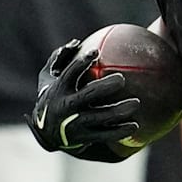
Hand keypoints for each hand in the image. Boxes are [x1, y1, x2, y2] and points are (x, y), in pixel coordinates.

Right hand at [25, 40, 140, 161]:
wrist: (45, 133)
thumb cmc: (53, 96)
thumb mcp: (48, 78)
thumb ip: (59, 59)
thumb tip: (76, 42)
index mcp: (59, 89)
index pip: (70, 73)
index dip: (82, 62)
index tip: (96, 52)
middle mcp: (66, 106)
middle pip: (88, 95)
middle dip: (105, 87)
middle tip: (122, 80)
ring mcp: (75, 124)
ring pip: (100, 117)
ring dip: (119, 111)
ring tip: (136, 103)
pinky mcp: (83, 138)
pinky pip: (105, 135)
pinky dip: (120, 131)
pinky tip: (135, 126)